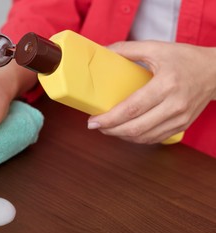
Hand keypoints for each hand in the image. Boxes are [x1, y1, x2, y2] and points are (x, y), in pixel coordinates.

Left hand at [88, 41, 215, 143]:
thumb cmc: (186, 58)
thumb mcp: (157, 48)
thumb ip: (128, 49)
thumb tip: (103, 52)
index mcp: (166, 84)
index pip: (132, 108)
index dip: (110, 118)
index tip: (93, 121)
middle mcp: (175, 105)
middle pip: (136, 127)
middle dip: (111, 130)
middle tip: (96, 126)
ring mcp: (180, 118)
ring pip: (144, 137)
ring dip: (122, 136)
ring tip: (108, 128)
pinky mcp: (182, 126)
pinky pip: (155, 138)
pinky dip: (137, 138)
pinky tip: (125, 131)